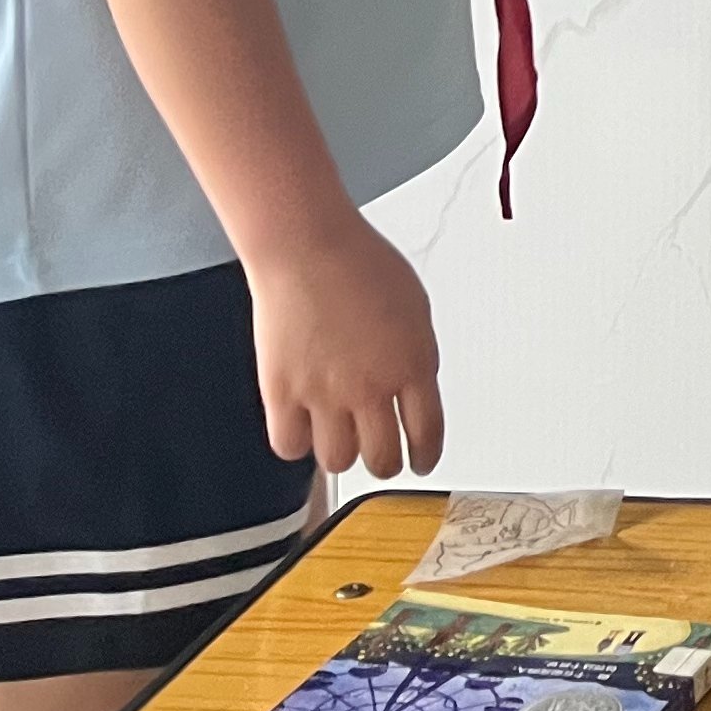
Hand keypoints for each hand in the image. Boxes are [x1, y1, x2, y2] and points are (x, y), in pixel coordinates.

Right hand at [248, 213, 444, 477]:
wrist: (308, 247)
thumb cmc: (360, 263)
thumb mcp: (415, 309)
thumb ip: (417, 356)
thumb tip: (416, 389)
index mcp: (413, 363)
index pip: (428, 433)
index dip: (426, 456)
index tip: (422, 463)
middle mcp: (371, 386)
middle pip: (383, 458)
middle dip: (386, 462)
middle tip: (381, 454)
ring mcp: (325, 393)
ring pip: (338, 461)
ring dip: (342, 452)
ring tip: (340, 435)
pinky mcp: (282, 393)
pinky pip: (289, 446)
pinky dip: (297, 442)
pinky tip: (303, 426)